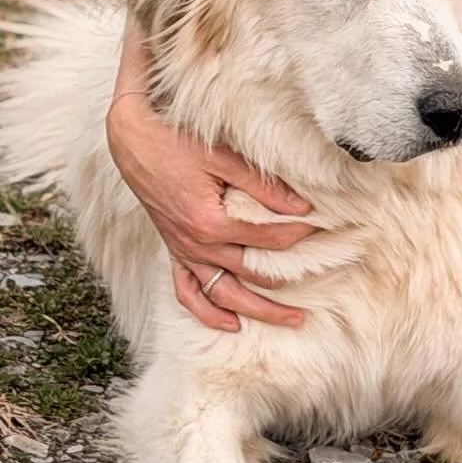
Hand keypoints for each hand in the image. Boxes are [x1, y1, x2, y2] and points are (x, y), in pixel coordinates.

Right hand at [106, 86, 313, 333]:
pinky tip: (231, 324)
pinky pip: (187, 292)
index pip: (269, 240)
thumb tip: (303, 206)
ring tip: (291, 320)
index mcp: (210, 223)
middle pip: (252, 276)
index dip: (300, 236)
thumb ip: (263, 186)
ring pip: (223, 295)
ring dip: (257, 311)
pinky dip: (207, 312)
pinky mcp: (173, 250)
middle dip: (291, 283)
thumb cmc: (176, 141)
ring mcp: (183, 251)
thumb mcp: (224, 158)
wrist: (132, 139)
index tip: (324, 229)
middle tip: (328, 284)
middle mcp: (196, 245)